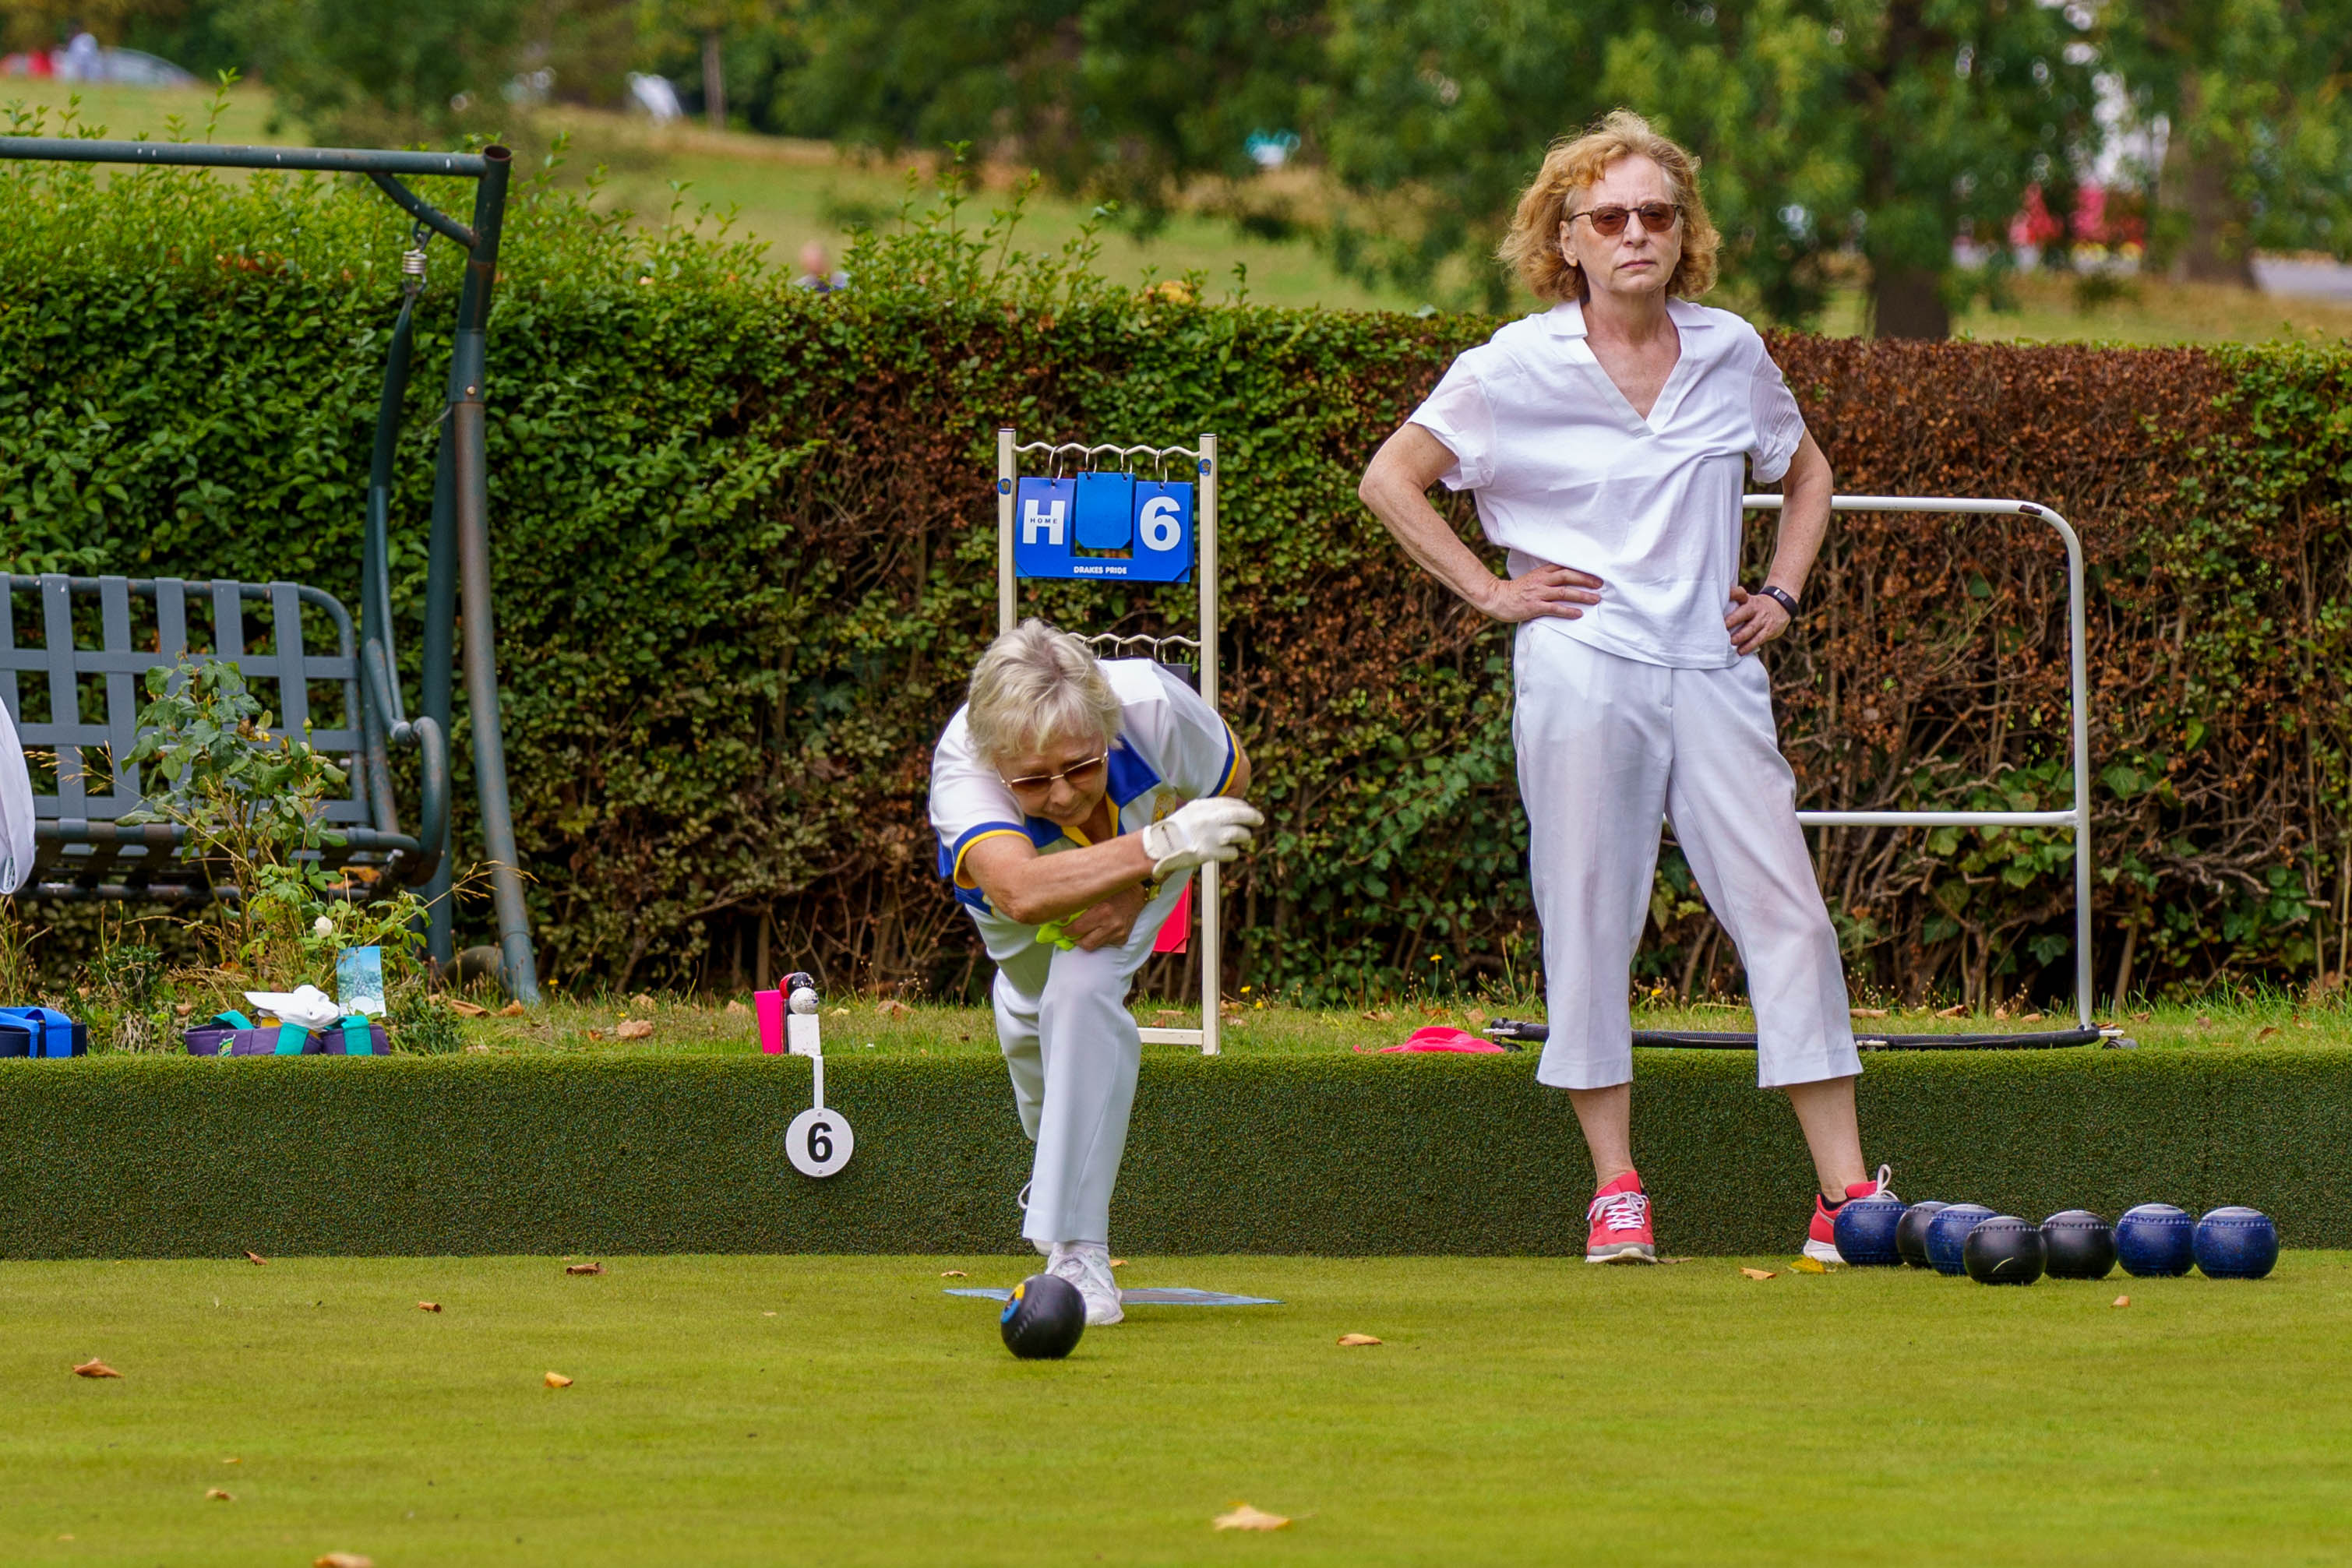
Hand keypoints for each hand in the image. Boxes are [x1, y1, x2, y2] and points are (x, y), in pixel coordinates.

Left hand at [1067, 882, 1150, 951]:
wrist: (1135, 895)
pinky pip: (1105, 943)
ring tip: (1084, 930)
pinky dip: (1099, 938)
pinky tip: (1101, 928)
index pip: (1077, 929)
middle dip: (1075, 938)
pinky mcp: (1123, 938)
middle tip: (1071, 932)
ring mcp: (1119, 934)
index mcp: (1102, 911)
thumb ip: (1077, 905)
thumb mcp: (1094, 893)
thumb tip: (1061, 919)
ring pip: (1094, 946)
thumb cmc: (1112, 891)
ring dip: (1086, 939)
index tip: (1063, 928)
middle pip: (1085, 943)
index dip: (1066, 930)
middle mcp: (1112, 925)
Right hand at [1139, 797, 1264, 876]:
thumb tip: (1231, 809)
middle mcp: (1209, 819)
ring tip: (1243, 839)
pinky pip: (1232, 852)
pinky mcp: (1210, 852)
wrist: (1160, 846)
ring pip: (1239, 834)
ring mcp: (1210, 836)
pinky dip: (1233, 853)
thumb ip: (1209, 809)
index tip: (1248, 810)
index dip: (1243, 806)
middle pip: (1240, 815)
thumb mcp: (1191, 811)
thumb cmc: (1176, 829)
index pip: (1230, 802)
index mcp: (1203, 806)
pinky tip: (1228, 852)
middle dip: (1253, 817)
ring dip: (1244, 837)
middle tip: (1259, 820)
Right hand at [1479, 563, 1601, 623]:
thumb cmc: (1515, 590)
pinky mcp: (1534, 606)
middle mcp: (1542, 580)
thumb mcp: (1532, 578)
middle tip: (1601, 584)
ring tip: (1596, 599)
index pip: (1564, 567)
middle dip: (1586, 579)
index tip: (1595, 572)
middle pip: (1568, 576)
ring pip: (1564, 592)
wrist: (1496, 598)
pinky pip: (1555, 608)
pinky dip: (1568, 611)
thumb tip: (1564, 579)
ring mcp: (1538, 593)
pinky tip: (1579, 613)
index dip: (1581, 569)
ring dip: (1582, 595)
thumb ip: (1547, 577)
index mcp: (1541, 572)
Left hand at [1725, 584, 1791, 654]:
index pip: (1740, 594)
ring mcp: (1763, 619)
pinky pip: (1759, 639)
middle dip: (1734, 619)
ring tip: (1731, 642)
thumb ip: (1733, 605)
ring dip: (1741, 636)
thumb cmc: (1754, 607)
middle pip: (1745, 612)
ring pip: (1751, 628)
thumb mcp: (1747, 600)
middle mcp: (1755, 608)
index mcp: (1747, 599)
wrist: (1781, 607)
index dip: (1734, 593)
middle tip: (1723, 627)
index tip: (1726, 594)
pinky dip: (1749, 646)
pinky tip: (1741, 651)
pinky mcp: (1769, 630)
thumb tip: (1712, 613)